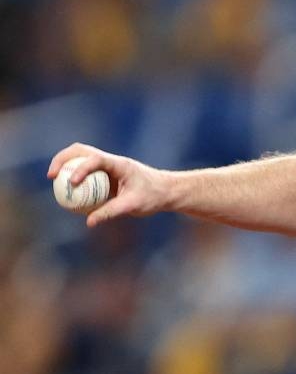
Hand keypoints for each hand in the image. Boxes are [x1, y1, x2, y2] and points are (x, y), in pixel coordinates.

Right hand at [47, 143, 171, 227]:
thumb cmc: (153, 196)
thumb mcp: (133, 205)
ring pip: (81, 158)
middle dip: (62, 159)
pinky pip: (85, 173)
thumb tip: (89, 222)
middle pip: (81, 151)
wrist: (166, 191)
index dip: (81, 168)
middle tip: (51, 176)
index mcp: (119, 164)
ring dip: (65, 165)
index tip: (72, 183)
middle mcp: (111, 161)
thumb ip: (111, 212)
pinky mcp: (106, 174)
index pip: (96, 159)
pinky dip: (74, 178)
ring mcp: (107, 166)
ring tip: (53, 181)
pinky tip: (67, 193)